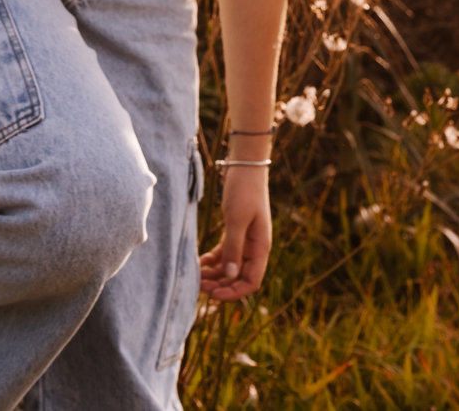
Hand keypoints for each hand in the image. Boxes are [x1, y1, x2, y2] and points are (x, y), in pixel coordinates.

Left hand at [199, 165, 271, 300]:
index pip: (251, 282)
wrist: (245, 164)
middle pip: (239, 277)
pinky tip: (201, 261)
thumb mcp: (237, 218)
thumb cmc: (243, 190)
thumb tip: (230, 276)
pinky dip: (214, 259)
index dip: (234, 292)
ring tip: (197, 276)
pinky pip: (226, 252)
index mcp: (261, 247)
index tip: (213, 294)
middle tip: (199, 286)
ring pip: (231, 266)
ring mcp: (246, 239)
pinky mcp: (236, 230)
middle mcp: (255, 247)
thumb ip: (233, 248)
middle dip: (221, 285)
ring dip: (216, 274)